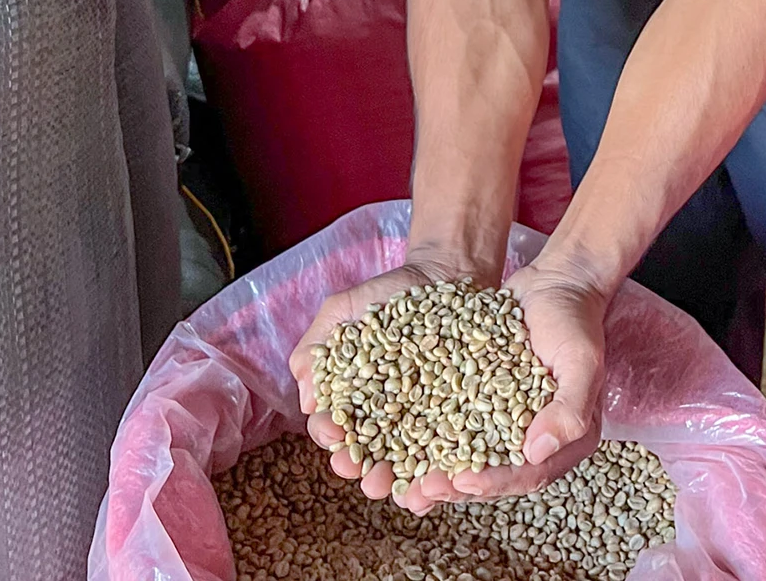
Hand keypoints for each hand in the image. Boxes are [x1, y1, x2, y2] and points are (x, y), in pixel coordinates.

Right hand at [288, 254, 485, 504]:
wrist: (443, 275)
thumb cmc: (386, 295)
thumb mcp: (343, 311)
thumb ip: (317, 347)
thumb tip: (307, 399)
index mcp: (351, 401)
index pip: (333, 428)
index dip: (330, 435)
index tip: (334, 432)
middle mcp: (384, 421)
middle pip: (368, 457)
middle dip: (363, 472)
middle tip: (366, 476)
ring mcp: (421, 423)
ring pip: (408, 465)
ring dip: (401, 484)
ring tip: (402, 490)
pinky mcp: (458, 420)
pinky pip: (451, 452)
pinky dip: (445, 473)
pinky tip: (444, 483)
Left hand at [403, 253, 607, 512]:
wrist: (557, 284)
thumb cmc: (576, 321)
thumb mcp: (582, 361)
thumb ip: (570, 409)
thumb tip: (535, 452)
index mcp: (565, 441)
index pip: (527, 474)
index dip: (493, 482)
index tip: (461, 482)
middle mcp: (534, 440)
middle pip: (492, 474)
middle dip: (454, 486)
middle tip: (419, 493)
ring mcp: (504, 422)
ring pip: (467, 456)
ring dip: (435, 471)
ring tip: (402, 482)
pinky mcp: (479, 401)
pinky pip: (453, 425)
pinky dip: (427, 437)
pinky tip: (396, 442)